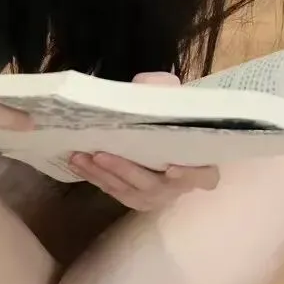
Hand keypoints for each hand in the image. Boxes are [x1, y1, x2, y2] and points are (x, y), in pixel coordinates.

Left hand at [68, 71, 219, 210]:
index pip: (205, 177)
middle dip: (125, 170)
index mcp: (200, 164)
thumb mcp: (171, 94)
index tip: (172, 168)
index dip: (190, 176)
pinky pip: (114, 190)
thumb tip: (140, 85)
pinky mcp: (135, 198)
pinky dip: (95, 177)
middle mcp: (179, 186)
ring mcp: (156, 195)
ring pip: (128, 190)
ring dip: (102, 174)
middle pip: (153, 185)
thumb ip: (161, 88)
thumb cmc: (171, 113)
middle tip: (101, 154)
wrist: (161, 130)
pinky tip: (78, 162)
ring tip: (81, 156)